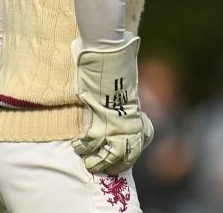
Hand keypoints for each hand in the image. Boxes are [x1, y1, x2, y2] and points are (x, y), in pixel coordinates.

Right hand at [71, 37, 153, 173]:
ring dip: (99, 161)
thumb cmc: (117, 61)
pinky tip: (78, 147)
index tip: (129, 152)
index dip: (137, 148)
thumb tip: (123, 91)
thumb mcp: (126, 80)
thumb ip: (124, 92)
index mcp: (137, 110)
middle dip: (119, 163)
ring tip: (91, 164)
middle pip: (129, 152)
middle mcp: (129, 119)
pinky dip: (83, 148)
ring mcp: (115, 121)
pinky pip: (91, 142)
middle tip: (108, 168)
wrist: (110, 53)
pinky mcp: (98, 117)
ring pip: (110, 154)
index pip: (144, 136)